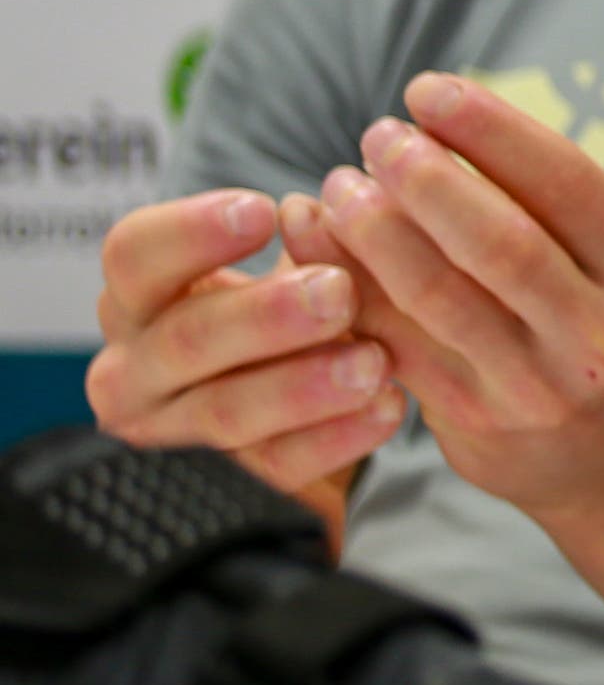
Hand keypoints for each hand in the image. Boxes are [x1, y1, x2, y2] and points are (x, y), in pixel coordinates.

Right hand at [86, 190, 404, 531]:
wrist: (299, 370)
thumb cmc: (288, 289)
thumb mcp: (296, 253)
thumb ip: (312, 235)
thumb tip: (323, 208)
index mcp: (138, 292)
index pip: (133, 255)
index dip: (191, 232)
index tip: (265, 211)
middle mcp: (136, 364)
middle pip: (182, 340)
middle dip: (264, 317)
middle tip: (339, 293)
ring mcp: (174, 427)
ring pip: (225, 412)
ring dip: (302, 387)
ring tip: (374, 360)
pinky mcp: (229, 476)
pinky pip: (276, 465)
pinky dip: (336, 438)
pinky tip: (389, 406)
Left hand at [292, 73, 603, 527]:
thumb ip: (551, 210)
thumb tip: (438, 121)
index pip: (570, 184)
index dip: (492, 129)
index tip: (428, 90)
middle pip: (501, 241)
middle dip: (426, 177)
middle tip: (376, 137)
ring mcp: (542, 388)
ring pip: (440, 295)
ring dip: (374, 231)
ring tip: (338, 186)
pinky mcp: (480, 427)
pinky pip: (400, 344)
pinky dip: (351, 287)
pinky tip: (318, 245)